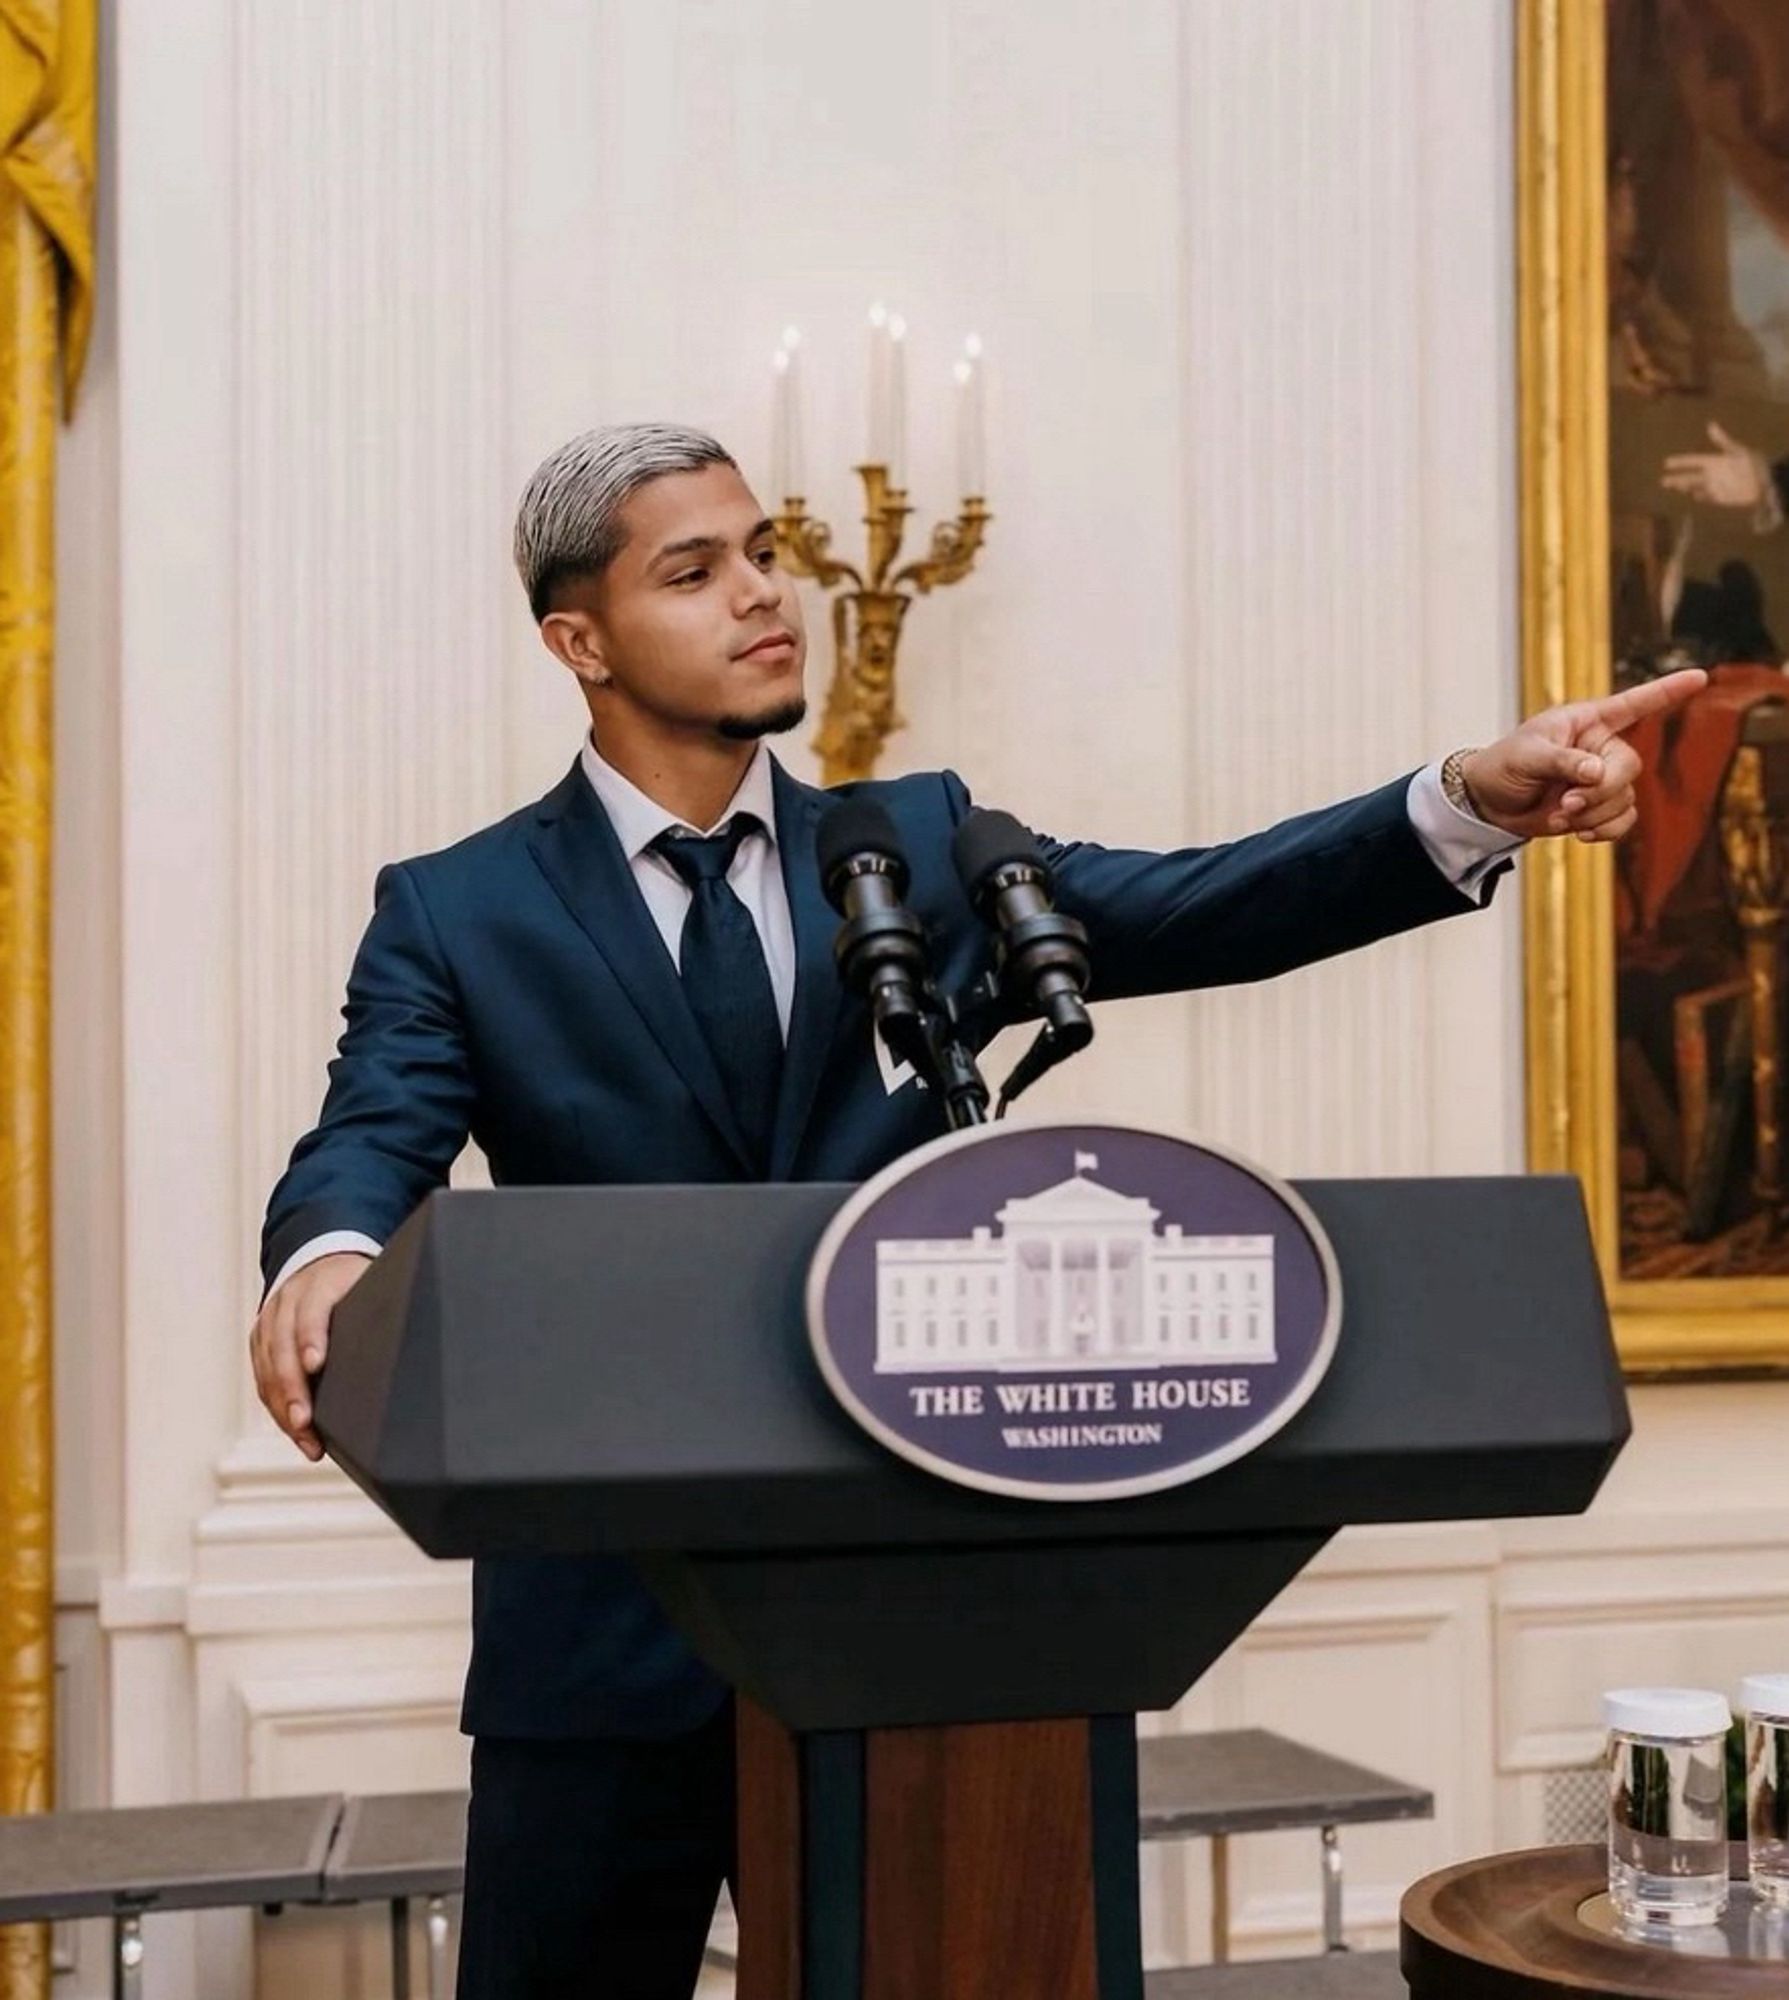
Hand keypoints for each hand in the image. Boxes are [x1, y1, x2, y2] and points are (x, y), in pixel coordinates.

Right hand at [249, 1251, 373, 1461]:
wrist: (319, 1259)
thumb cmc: (354, 1280)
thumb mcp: (371, 1281)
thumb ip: (385, 1306)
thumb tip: (418, 1337)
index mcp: (320, 1283)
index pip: (312, 1311)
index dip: (312, 1337)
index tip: (316, 1364)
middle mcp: (287, 1301)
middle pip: (283, 1347)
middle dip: (293, 1388)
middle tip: (305, 1422)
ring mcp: (269, 1321)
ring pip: (268, 1369)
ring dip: (284, 1408)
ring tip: (306, 1440)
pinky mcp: (260, 1341)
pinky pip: (263, 1379)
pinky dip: (278, 1408)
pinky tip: (297, 1432)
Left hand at [1460, 667, 1707, 842]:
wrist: (1489, 803)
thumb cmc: (1504, 766)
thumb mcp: (1527, 757)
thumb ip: (1563, 761)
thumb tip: (1598, 772)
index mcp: (1587, 721)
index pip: (1634, 704)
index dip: (1667, 691)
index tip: (1700, 676)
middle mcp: (1602, 748)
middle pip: (1630, 766)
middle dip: (1601, 790)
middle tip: (1566, 802)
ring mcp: (1602, 779)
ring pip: (1625, 798)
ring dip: (1593, 814)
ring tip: (1559, 814)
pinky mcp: (1598, 808)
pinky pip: (1622, 821)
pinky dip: (1604, 831)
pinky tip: (1579, 834)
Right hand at [1661, 422, 1767, 509]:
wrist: (1765, 481)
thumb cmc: (1752, 463)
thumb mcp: (1737, 450)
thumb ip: (1722, 441)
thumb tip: (1710, 425)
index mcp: (1714, 461)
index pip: (1693, 461)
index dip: (1681, 462)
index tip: (1666, 462)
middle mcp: (1712, 474)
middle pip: (1690, 476)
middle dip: (1677, 478)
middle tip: (1663, 481)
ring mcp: (1715, 486)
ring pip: (1695, 487)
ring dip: (1685, 487)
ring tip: (1674, 487)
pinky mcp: (1721, 497)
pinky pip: (1707, 497)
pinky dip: (1701, 497)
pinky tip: (1694, 496)